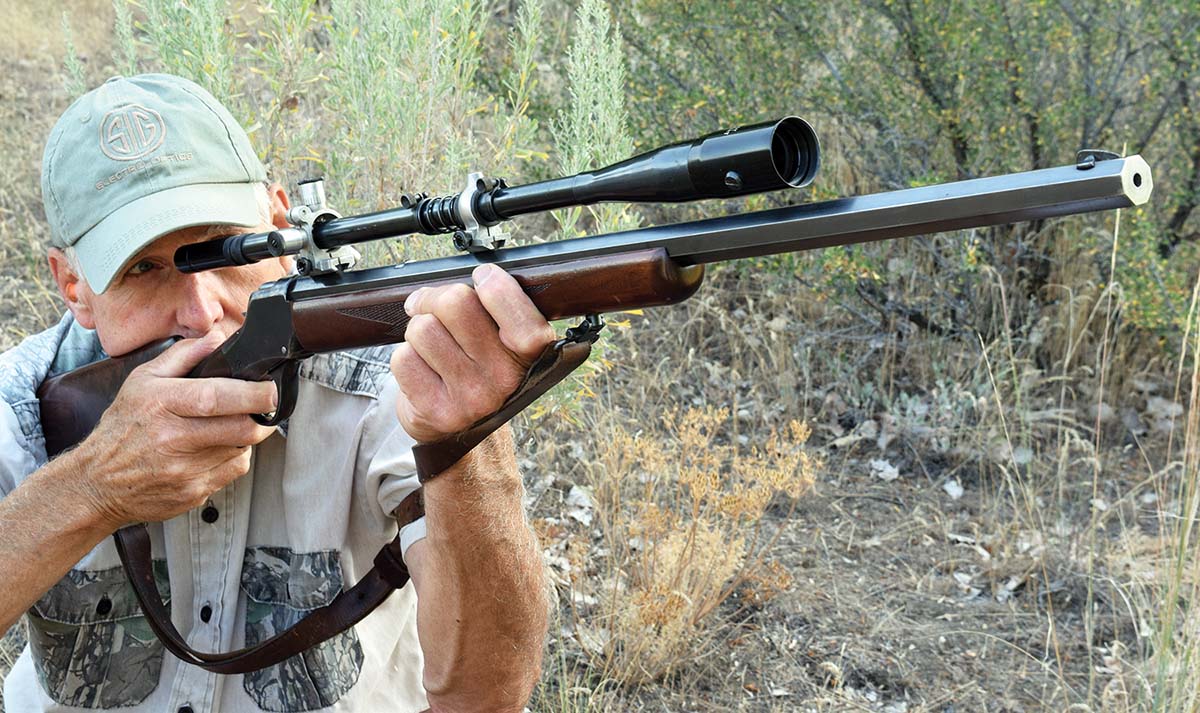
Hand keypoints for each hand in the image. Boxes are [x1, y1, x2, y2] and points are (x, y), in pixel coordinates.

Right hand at [72, 333, 277, 528]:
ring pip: (241, 450)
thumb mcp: (143, 381)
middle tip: (265, 407)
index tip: (270, 389)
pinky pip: (232, 472)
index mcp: (162, 405)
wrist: (96, 482)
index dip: (253, 394)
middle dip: (263, 417)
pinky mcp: (193, 493)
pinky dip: (233, 458)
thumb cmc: (122, 428)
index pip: (217, 398)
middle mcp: (173, 439)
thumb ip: (184, 355)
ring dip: (245, 437)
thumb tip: (218, 337)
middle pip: (241, 429)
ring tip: (227, 426)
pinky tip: (215, 449)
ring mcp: (184, 471)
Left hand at [390, 264, 555, 442]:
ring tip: (431, 347)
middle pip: (454, 303)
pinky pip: (403, 359)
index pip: (504, 296)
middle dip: (437, 299)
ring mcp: (473, 397)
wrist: (462, 428)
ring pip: (422, 329)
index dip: (487, 280)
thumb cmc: (479, 368)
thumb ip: (494, 304)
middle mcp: (506, 376)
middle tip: (434, 309)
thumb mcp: (501, 336)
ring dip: (419, 332)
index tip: (481, 281)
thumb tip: (462, 280)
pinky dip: (406, 359)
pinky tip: (423, 371)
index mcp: (531, 350)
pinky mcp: (438, 412)